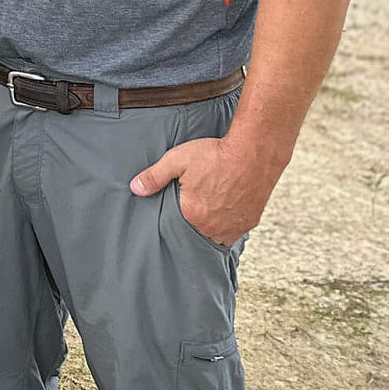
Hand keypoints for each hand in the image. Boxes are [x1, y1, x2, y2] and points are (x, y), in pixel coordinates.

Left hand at [131, 135, 275, 246]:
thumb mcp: (177, 160)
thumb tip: (135, 188)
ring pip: (215, 237)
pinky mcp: (250, 223)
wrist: (254, 152)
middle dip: (188, 224)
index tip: (168, 212)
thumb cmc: (215, 155)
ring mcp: (233, 227)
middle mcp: (213, 227)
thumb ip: (154, 176)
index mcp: (192, 215)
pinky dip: (226, 227)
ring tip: (203, 214)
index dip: (169, 218)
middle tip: (188, 211)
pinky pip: (233, 233)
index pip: (173, 226)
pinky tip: (220, 214)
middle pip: (194, 233)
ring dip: (208, 229)